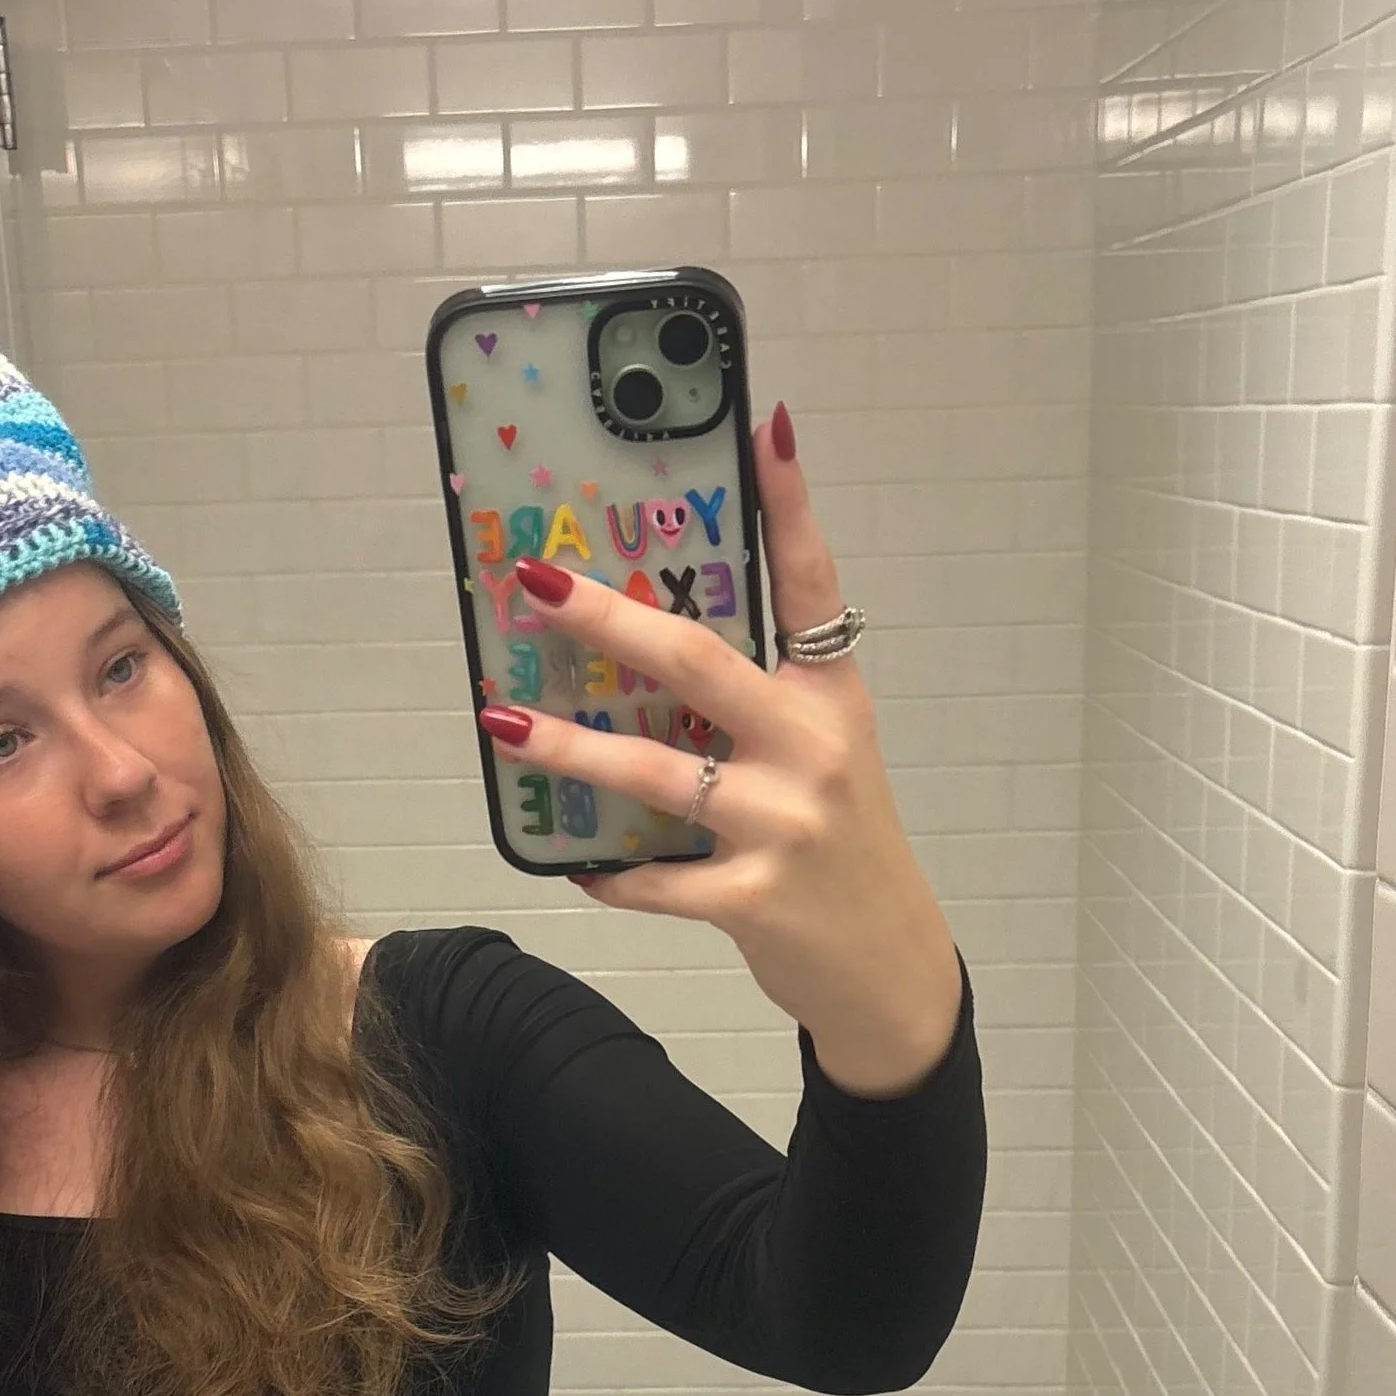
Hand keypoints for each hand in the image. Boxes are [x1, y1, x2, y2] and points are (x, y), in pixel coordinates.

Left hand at [475, 404, 963, 1095]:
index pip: (811, 583)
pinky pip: (654, 878)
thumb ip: (757, 705)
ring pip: (655, 771)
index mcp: (831, 696)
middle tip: (537, 583)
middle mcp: (812, 748)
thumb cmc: (842, 850)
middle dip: (609, 618)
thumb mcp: (827, 757)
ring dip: (570, 748)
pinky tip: (573, 862)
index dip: (790, 503)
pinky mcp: (754, 897)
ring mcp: (784, 823)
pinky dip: (608, 873)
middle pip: (698, 662)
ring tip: (503, 722)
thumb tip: (648, 655)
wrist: (891, 970)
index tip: (764, 426)